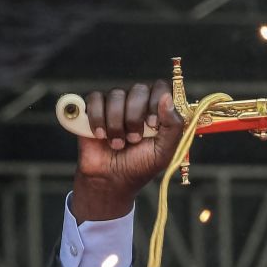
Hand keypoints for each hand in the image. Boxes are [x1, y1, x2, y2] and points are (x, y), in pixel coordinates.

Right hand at [72, 79, 184, 222]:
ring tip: (117, 144)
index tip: (152, 124)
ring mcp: (115, 104)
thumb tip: (167, 97)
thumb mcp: (164, 151)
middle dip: (135, 117)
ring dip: (116, 124)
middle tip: (133, 140)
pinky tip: (101, 135)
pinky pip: (95, 99)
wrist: (111, 178)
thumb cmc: (140, 165)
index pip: (160, 88)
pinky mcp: (94, 107)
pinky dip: (98, 119)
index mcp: (158, 112)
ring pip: (116, 95)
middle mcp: (137, 104)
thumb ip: (173, 126)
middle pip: (138, 89)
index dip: (156, 102)